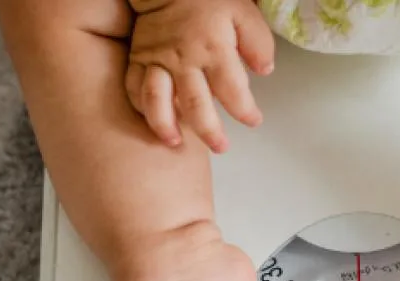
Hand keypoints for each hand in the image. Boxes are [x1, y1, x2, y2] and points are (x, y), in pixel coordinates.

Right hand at [126, 0, 275, 152]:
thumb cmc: (209, 0)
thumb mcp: (244, 13)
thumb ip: (258, 43)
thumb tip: (265, 71)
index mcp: (215, 50)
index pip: (234, 90)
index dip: (246, 111)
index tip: (254, 121)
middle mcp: (185, 60)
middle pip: (196, 104)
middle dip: (209, 132)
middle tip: (221, 147)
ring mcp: (158, 60)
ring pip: (157, 99)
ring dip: (165, 125)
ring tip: (175, 142)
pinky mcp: (139, 58)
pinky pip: (134, 87)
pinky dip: (141, 107)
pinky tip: (152, 120)